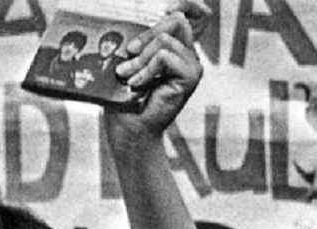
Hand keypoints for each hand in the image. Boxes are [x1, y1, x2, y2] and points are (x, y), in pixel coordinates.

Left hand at [103, 1, 205, 142]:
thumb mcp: (128, 58)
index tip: (165, 6)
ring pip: (165, 39)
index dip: (185, 4)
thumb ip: (139, 36)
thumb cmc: (124, 96)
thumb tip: (135, 14)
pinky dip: (146, 68)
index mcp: (175, 48)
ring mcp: (192, 66)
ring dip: (140, 57)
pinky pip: (165, 55)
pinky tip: (137, 84)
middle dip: (146, 34)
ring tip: (128, 76)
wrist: (130, 128)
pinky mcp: (191, 77)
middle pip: (176, 19)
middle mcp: (188, 55)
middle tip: (129, 55)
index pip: (189, 13)